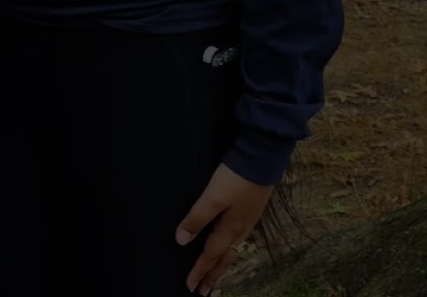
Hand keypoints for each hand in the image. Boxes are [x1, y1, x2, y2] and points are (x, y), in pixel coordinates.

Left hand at [177, 163, 273, 294]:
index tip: (190, 286)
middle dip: (213, 275)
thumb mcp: (212, 197)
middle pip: (225, 258)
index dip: (199, 270)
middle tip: (203, 290)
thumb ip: (197, 217)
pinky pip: (238, 239)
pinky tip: (228, 244)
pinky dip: (230, 249)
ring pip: (233, 249)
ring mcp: (248, 220)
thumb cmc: (236, 177)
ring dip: (222, 264)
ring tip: (214, 274)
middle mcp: (241, 228)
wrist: (262, 158)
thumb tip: (181, 240)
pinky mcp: (251, 211)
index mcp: (231, 228)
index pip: (211, 255)